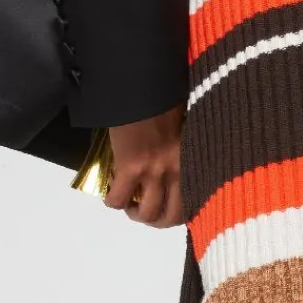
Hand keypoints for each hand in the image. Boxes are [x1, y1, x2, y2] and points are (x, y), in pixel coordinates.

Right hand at [106, 108, 185, 228]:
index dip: (177, 211)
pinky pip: (118, 199)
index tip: (166, 205)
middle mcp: (178, 170)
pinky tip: (109, 192)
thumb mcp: (184, 127)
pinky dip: (112, 201)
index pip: (192, 201)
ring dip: (134, 213)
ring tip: (127, 203)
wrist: (142, 83)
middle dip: (156, 220)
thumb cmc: (165, 96)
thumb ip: (182, 150)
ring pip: (146, 213)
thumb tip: (173, 161)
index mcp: (193, 159)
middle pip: (170, 217)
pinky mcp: (130, 167)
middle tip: (144, 210)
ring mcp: (154, 171)